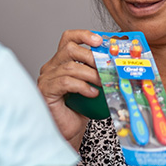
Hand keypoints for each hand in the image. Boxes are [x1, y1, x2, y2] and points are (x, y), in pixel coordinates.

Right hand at [37, 30, 102, 145]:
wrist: (70, 130)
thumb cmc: (80, 109)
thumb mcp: (92, 85)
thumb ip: (99, 72)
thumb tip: (120, 62)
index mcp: (61, 61)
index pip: (68, 38)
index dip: (84, 35)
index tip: (99, 40)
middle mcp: (51, 66)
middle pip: (69, 48)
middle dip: (91, 56)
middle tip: (106, 66)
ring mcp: (46, 78)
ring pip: (70, 66)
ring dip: (91, 74)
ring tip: (103, 83)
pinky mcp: (46, 91)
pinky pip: (66, 82)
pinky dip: (83, 86)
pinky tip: (92, 93)